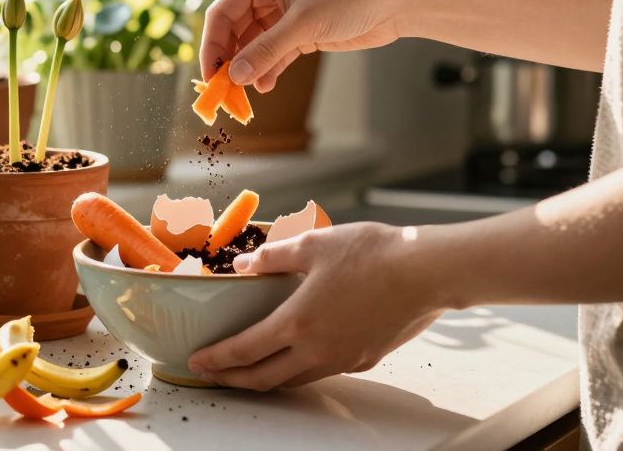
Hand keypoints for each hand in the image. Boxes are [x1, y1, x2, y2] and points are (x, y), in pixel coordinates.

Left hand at [186, 222, 445, 390]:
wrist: (425, 272)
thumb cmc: (372, 253)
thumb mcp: (313, 243)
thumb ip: (273, 256)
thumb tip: (245, 264)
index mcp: (298, 322)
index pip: (245, 350)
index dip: (217, 359)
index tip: (197, 361)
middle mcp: (317, 350)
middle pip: (264, 377)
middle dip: (232, 379)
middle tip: (212, 375)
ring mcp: (342, 359)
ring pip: (294, 379)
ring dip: (265, 378)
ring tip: (247, 369)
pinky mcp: (364, 359)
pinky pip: (322, 370)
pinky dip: (299, 369)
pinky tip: (297, 354)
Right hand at [199, 0, 408, 91]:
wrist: (395, 2)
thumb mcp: (303, 24)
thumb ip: (266, 51)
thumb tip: (234, 76)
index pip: (222, 12)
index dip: (212, 45)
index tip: (209, 75)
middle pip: (234, 31)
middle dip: (229, 60)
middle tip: (224, 90)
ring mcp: (283, 14)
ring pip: (253, 45)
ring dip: (249, 68)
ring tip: (245, 93)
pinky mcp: (300, 32)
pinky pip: (273, 54)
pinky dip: (267, 70)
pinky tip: (265, 86)